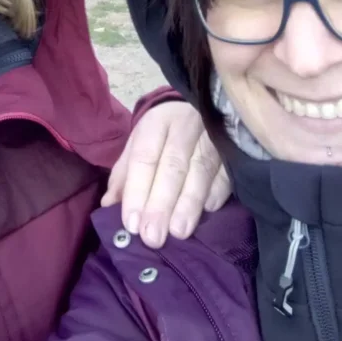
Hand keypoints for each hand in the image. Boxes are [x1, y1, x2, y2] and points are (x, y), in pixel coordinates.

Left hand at [101, 101, 230, 248]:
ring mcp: (212, 135)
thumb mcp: (140, 142)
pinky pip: (226, 172)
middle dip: (161, 204)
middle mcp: (185, 126)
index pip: (144, 157)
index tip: (132, 224)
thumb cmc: (165, 133)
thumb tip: (108, 206)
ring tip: (179, 232)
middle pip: (173, 166)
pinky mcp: (234, 148)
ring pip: (201, 170)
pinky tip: (208, 210)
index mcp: (156, 123)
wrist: (203, 104)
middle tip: (153, 236)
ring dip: (189, 203)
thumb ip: (125, 173)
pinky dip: (217, 192)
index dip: (137, 191)